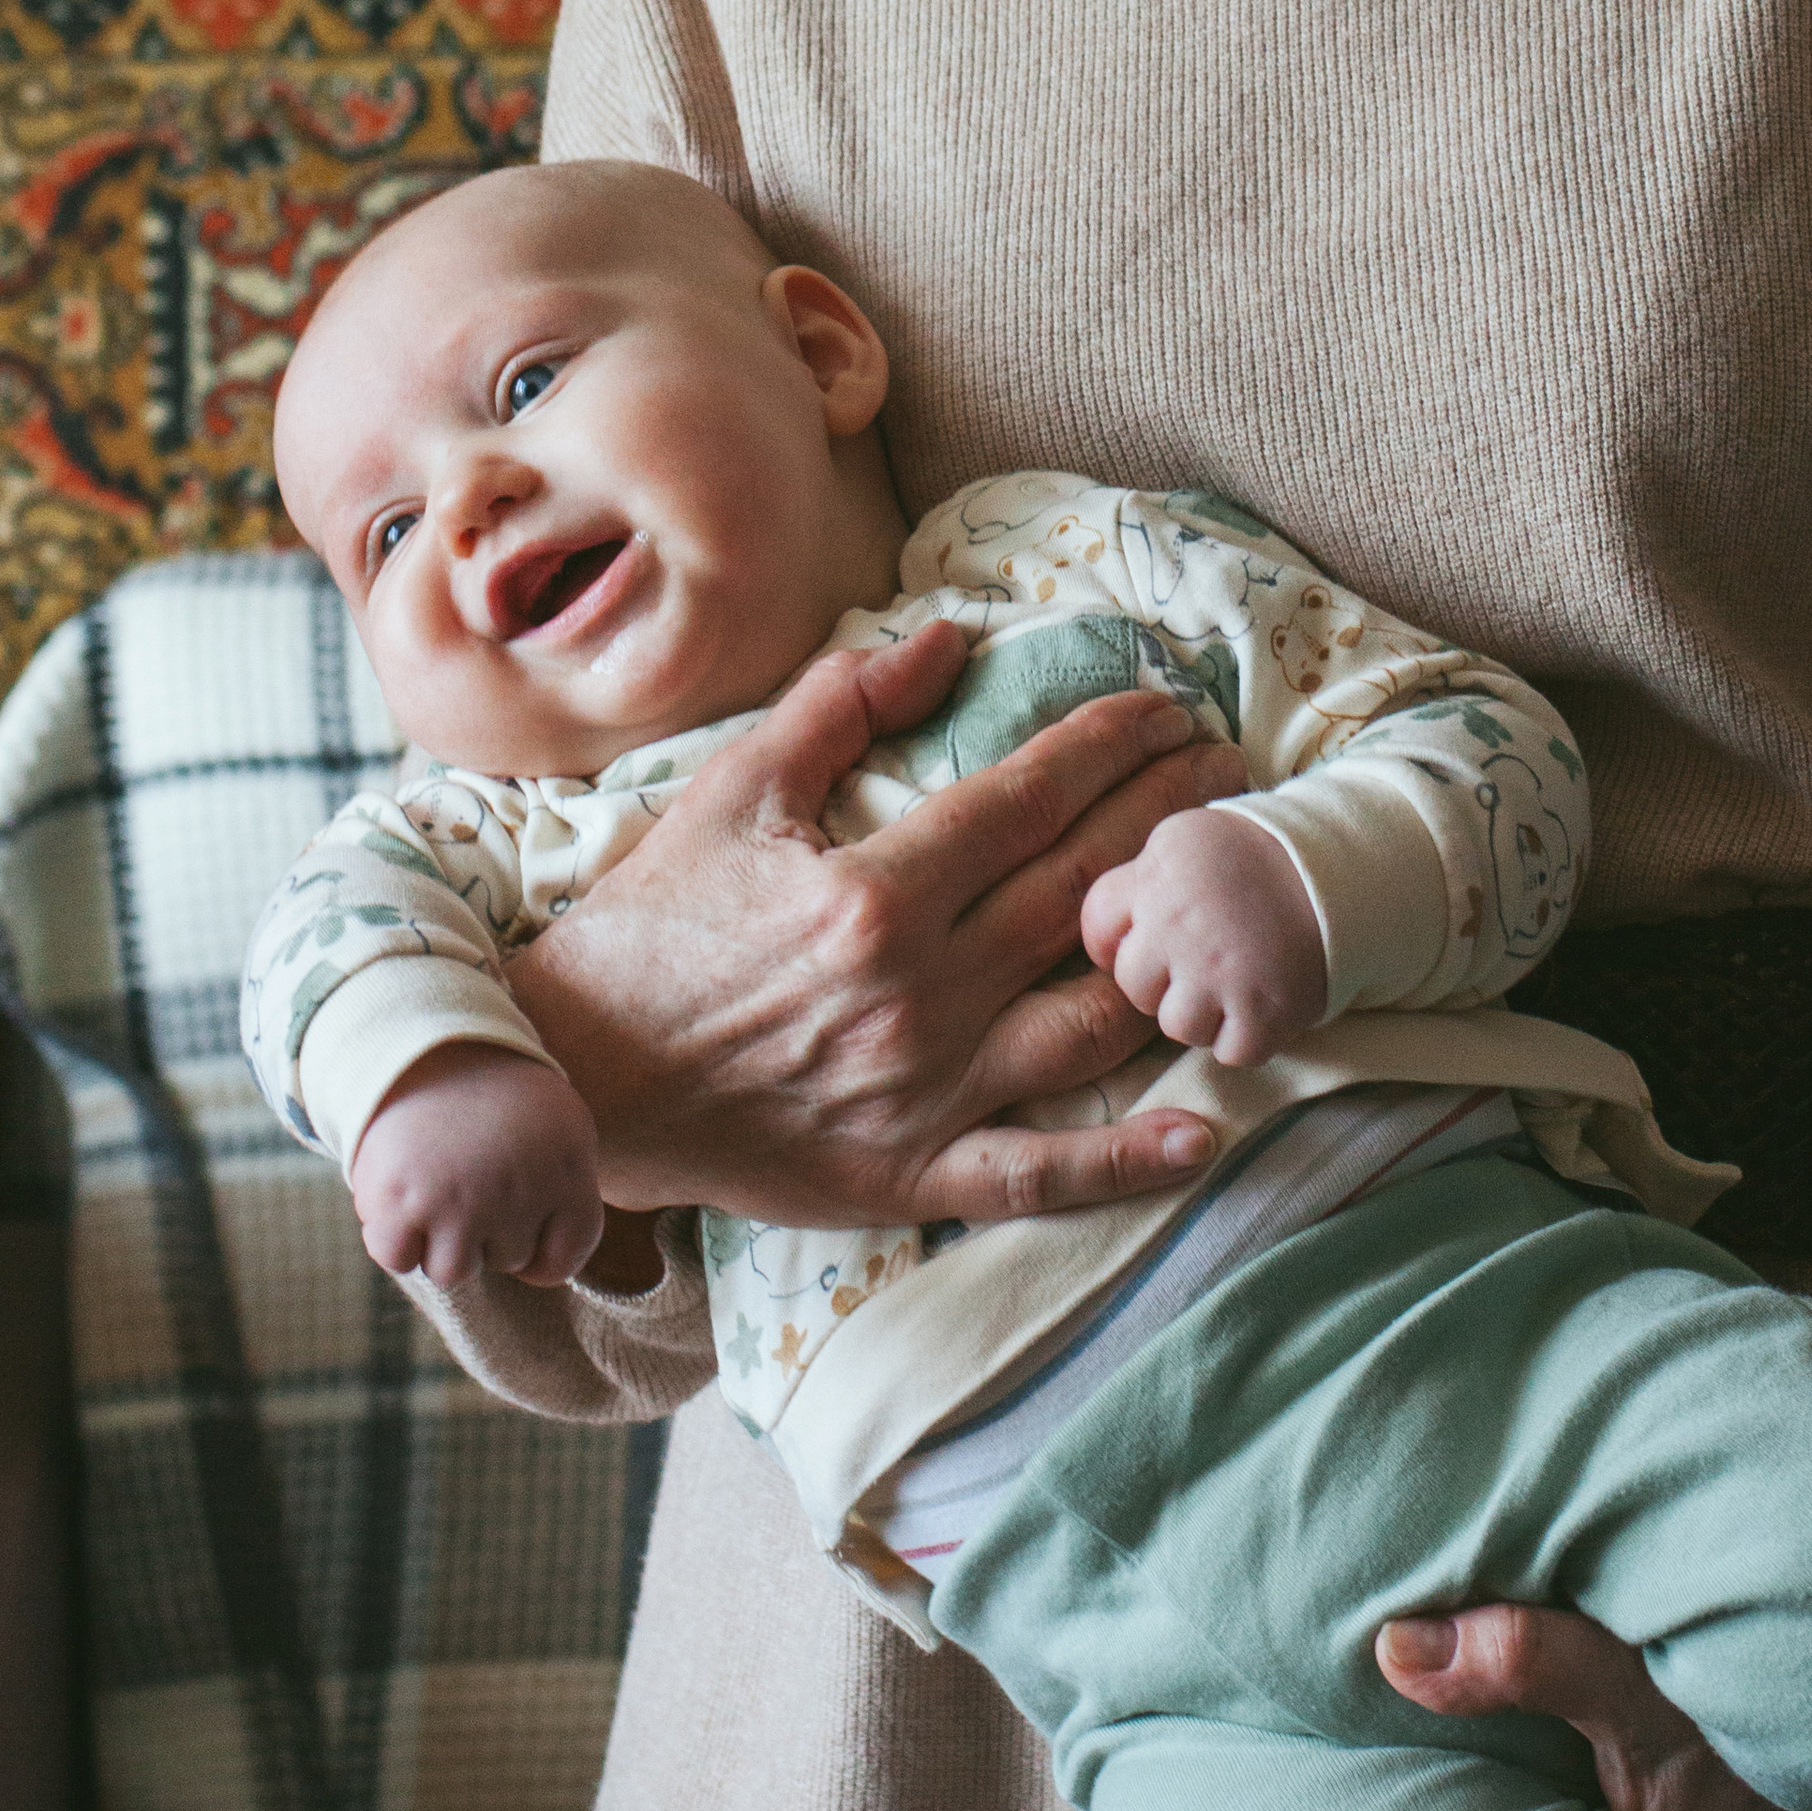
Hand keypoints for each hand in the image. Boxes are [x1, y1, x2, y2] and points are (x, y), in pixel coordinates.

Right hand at [351, 1041, 605, 1292]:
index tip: (523, 1211)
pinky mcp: (399, 1203)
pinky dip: (393, 1234)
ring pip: (452, 1270)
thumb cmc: (494, 1096)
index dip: (540, 1249)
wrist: (424, 1040)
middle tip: (472, 1166)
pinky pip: (398, 1258)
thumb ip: (565, 1195)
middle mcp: (517, 1191)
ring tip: (438, 1178)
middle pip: (506, 1262)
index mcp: (566, 1169)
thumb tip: (542, 1270)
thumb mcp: (558, 1127)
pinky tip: (403, 1187)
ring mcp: (457, 1201)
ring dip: (440, 1236)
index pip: (563, 1259)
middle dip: (488, 1227)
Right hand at [510, 619, 1247, 1224]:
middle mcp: (916, 993)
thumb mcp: (736, 789)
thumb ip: (843, 705)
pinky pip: (1038, 1171)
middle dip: (1168, 820)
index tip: (1168, 710)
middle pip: (1081, 892)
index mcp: (875, 892)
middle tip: (1233, 772)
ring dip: (1170, 952)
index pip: (1031, 801)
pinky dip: (1123, 1159)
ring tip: (1226, 896)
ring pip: (1088, 1020)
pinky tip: (1201, 1130)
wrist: (577, 1075)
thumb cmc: (654, 923)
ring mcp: (923, 1092)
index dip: (1113, 747)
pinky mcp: (912, 1174)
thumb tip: (949, 636)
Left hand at [1081, 804, 1328, 1065]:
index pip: (1097, 926)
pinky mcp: (1264, 1011)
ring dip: (1204, 1015)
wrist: (1346, 871)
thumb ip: (1143, 882)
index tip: (1150, 944)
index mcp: (1159, 870)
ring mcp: (1221, 970)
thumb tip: (1107, 939)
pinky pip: (1232, 1052)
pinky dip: (1248, 1038)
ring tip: (1235, 984)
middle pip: (1134, 984)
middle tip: (1204, 963)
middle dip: (1162, 981)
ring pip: (1177, 1026)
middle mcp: (1180, 920)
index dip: (1116, 942)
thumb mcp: (1189, 842)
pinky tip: (1261, 1004)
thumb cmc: (1259, 858)